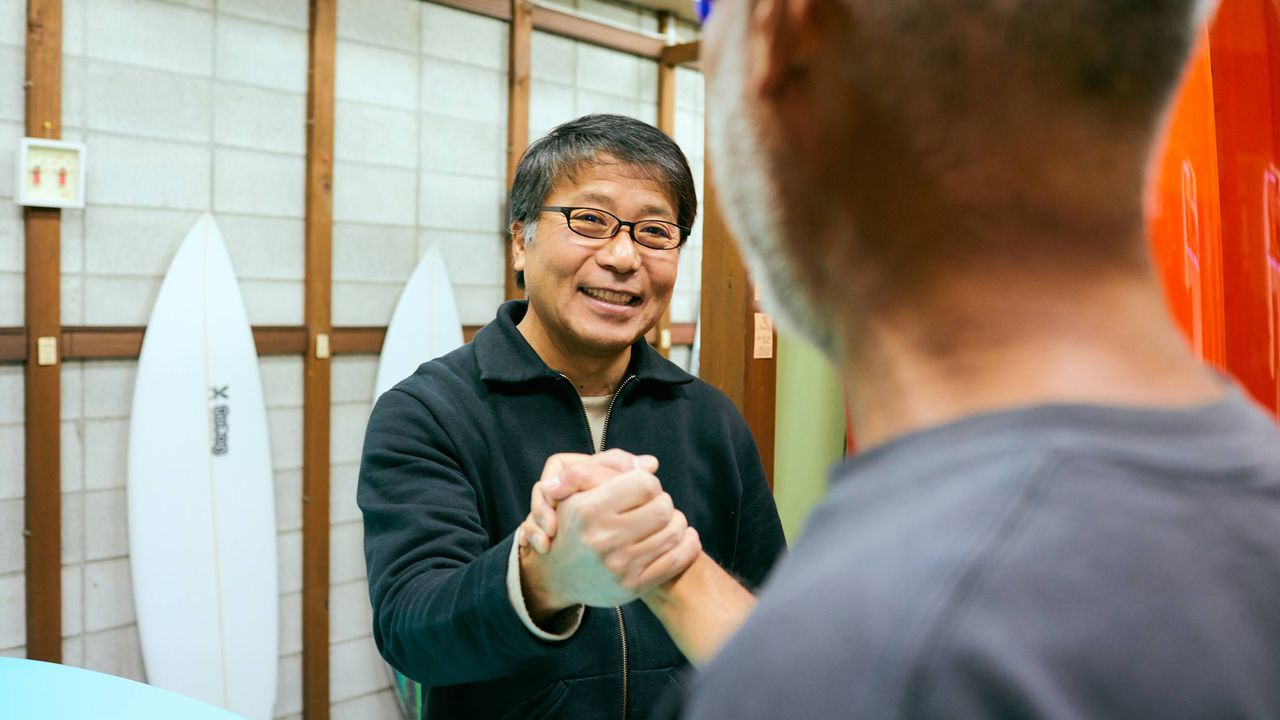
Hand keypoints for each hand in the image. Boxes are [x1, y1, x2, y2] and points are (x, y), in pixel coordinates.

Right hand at [519, 458, 700, 609]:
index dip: (647, 482)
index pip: (644, 484)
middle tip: (655, 505)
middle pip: (663, 508)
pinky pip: (676, 560)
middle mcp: (603, 540)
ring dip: (676, 522)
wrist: (558, 576)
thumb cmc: (572, 524)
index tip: (642, 488)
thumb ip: (605, 466)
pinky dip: (687, 544)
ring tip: (666, 521)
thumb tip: (651, 463)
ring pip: (674, 532)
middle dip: (663, 502)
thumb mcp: (573, 491)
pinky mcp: (633, 586)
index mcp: (588, 511)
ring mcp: (620, 566)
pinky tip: (683, 537)